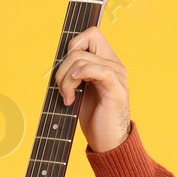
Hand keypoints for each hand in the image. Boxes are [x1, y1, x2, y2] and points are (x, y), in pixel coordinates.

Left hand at [53, 27, 130, 151]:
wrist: (108, 143)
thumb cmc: (94, 118)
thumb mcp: (80, 88)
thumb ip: (74, 71)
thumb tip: (58, 59)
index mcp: (107, 61)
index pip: (91, 33)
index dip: (74, 44)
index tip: (66, 70)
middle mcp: (114, 64)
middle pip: (81, 45)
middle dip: (62, 67)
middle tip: (63, 89)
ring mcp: (117, 75)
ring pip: (82, 59)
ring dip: (66, 80)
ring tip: (68, 98)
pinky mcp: (117, 89)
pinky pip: (99, 70)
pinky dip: (82, 75)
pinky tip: (74, 92)